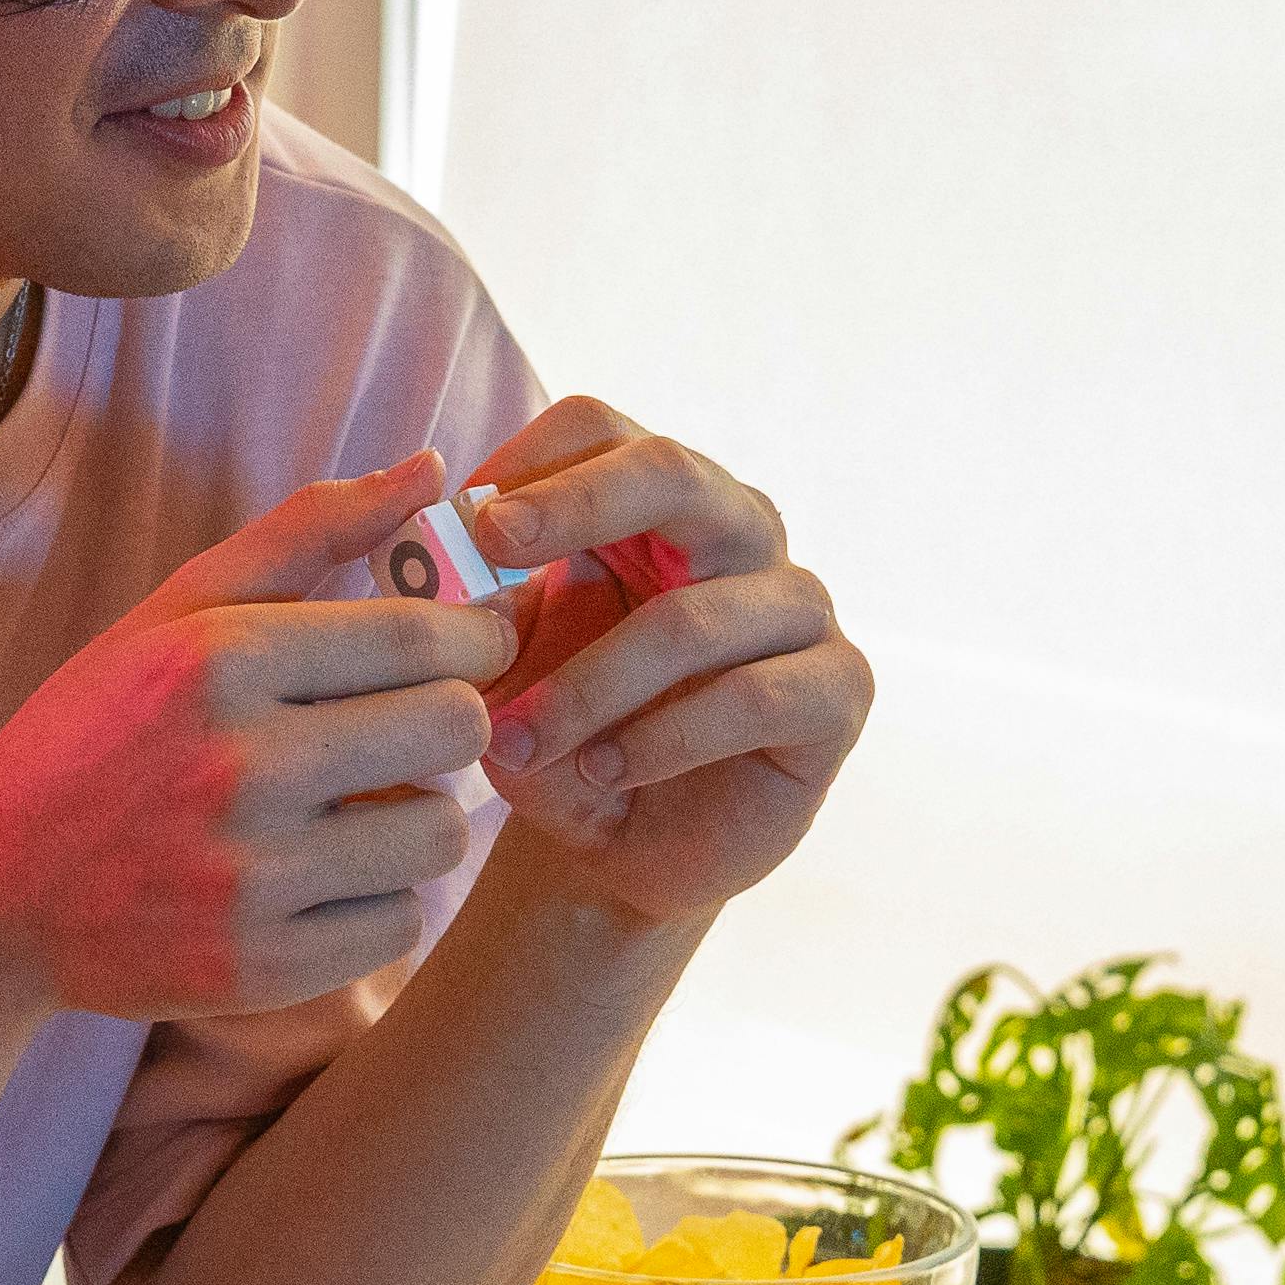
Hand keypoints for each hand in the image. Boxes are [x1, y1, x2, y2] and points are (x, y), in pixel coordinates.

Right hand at [0, 458, 510, 1026]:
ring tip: (355, 809)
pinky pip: (401, 924)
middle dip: (450, 721)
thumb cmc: (101, 732)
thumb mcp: (180, 612)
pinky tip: (316, 880)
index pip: (422, 637)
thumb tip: (435, 468)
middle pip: (455, 728)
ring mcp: (250, 877)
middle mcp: (240, 766)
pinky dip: (375, 902)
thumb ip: (310, 532)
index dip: (477, 637)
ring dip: (415, 817)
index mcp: (221, 661)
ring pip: (440, 834)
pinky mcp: (259, 968)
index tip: (473, 645)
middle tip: (408, 728)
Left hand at [448, 400, 870, 926]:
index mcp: (652, 504)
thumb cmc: (561, 740)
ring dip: (589, 687)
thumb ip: (479, 606)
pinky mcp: (838, 689)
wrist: (620, 854)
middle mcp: (738, 531)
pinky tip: (605, 772)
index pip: (601, 429)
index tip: (459, 518)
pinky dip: (664, 740)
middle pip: (669, 473)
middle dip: (573, 504)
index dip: (528, 459)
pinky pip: (753, 698)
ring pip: (691, 619)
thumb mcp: (501, 670)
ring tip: (520, 742)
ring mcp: (797, 605)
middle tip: (492, 543)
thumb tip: (446, 549)